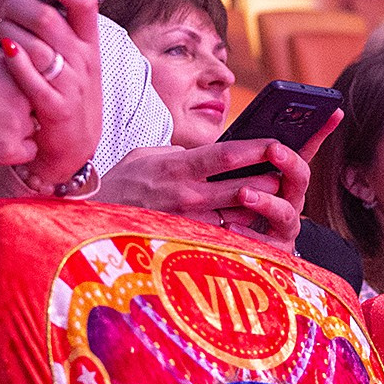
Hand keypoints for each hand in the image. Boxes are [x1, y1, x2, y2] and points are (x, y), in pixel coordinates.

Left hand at [0, 0, 102, 187]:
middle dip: (18, 7)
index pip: (83, 0)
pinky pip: (33, 80)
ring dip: (9, 32)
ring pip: (38, 46)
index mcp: (89, 42)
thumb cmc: (61, 93)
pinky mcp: (57, 110)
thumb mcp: (69, 57)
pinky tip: (1, 52)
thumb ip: (56, 25)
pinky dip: (15, 61)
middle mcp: (85, 61)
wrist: (70, 149)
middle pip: (50, 19)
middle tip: (2, 11)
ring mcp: (73, 86)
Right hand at [0, 26, 36, 176]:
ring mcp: (17, 121)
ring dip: (25, 122)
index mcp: (13, 58)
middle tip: (0, 101)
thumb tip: (5, 25)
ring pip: (39, 121)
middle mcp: (21, 88)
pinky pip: (30, 149)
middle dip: (28, 96)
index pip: (40, 62)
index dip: (26, 71)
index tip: (8, 78)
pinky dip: (18, 146)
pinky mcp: (8, 150)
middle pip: (43, 92)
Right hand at [97, 139, 285, 235]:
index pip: (225, 154)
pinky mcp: (187, 242)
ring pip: (240, 215)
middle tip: (290, 173)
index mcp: (179, 166)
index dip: (255, 148)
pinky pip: (225, 237)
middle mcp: (187, 195)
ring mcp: (189, 222)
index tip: (277, 142)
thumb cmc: (122, 182)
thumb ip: (179, 151)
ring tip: (281, 199)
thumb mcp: (148, 154)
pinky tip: (260, 228)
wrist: (94, 217)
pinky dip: (245, 231)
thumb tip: (202, 151)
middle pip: (243, 187)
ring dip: (263, 207)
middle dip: (271, 180)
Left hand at [215, 108, 342, 252]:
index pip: (307, 149)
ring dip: (266, 200)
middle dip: (289, 162)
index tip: (333, 111)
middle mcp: (293, 199)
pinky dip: (247, 234)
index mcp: (287, 177)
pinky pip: (264, 243)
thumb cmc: (235, 201)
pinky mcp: (275, 250)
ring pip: (286, 212)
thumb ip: (246, 156)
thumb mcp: (240, 174)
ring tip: (244, 193)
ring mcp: (286, 225)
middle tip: (273, 149)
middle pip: (301, 178)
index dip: (322, 131)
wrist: (237, 244)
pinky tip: (229, 225)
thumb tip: (243, 131)